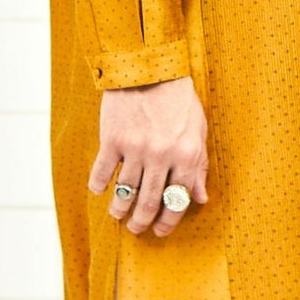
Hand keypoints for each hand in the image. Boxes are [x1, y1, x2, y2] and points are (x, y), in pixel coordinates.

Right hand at [89, 76, 208, 237]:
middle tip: (137, 229)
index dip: (168, 221)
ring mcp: (134, 148)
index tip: (160, 231)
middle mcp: (161, 156)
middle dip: (142, 222)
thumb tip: (200, 198)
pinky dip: (98, 186)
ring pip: (124, 193)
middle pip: (149, 202)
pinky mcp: (112, 139)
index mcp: (186, 155)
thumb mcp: (198, 131)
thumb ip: (199, 166)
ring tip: (118, 216)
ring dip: (119, 210)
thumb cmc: (178, 100)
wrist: (150, 68)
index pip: (178, 200)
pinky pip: (102, 172)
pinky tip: (99, 192)